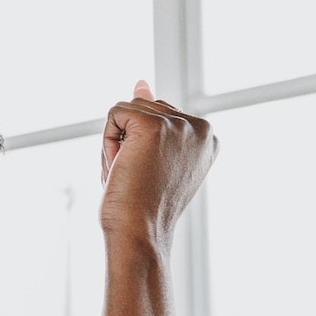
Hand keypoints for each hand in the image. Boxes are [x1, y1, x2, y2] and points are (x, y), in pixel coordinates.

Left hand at [99, 81, 217, 246]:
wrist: (141, 232)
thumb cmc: (145, 205)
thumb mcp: (152, 157)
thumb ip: (153, 117)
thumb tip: (142, 82)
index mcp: (208, 136)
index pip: (159, 115)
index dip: (143, 145)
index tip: (154, 175)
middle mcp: (200, 127)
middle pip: (144, 107)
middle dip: (129, 140)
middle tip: (139, 177)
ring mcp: (178, 124)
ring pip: (128, 110)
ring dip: (117, 143)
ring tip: (131, 174)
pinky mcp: (152, 125)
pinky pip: (114, 114)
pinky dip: (107, 142)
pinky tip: (121, 167)